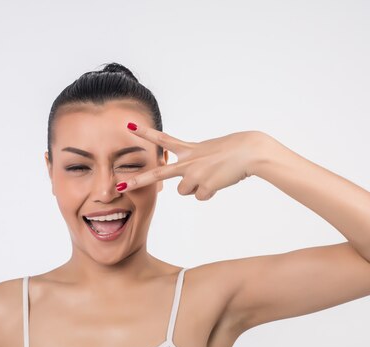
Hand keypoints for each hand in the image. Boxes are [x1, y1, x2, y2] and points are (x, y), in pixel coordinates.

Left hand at [118, 123, 266, 200]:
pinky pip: (202, 197)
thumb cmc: (233, 150)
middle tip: (119, 185)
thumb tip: (188, 186)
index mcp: (189, 149)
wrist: (250, 152)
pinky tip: (221, 181)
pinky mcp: (205, 186)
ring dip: (196, 187)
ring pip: (184, 192)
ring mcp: (195, 175)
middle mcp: (188, 161)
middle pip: (158, 174)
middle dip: (138, 181)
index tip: (128, 126)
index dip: (145, 132)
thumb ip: (193, 164)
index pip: (162, 139)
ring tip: (212, 175)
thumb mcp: (208, 151)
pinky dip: (211, 192)